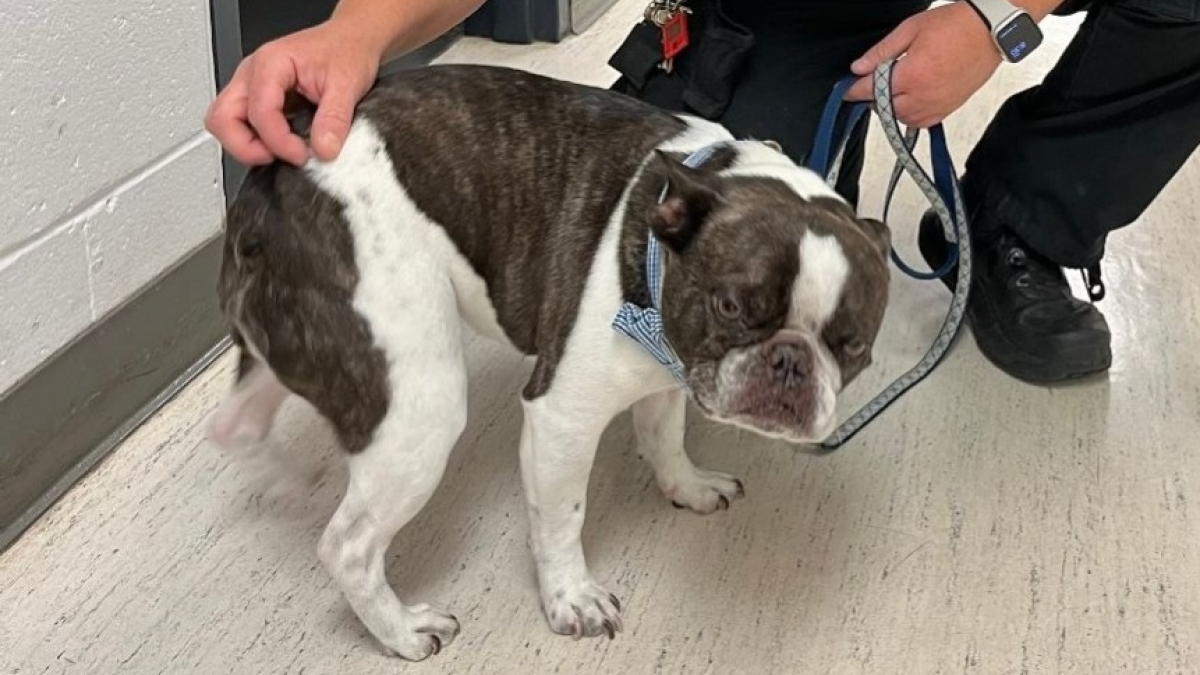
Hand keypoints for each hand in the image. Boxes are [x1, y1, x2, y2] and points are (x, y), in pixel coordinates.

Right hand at [204, 20, 383, 165]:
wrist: (351, 40)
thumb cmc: (345, 51)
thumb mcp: (347, 84)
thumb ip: (335, 119)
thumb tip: (323, 150)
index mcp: (271, 63)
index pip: (258, 113)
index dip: (278, 142)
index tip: (302, 155)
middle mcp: (253, 73)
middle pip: (222, 118)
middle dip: (246, 147)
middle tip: (278, 158)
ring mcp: (251, 85)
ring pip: (224, 122)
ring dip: (247, 144)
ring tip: (281, 152)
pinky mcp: (257, 97)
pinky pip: (240, 123)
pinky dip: (255, 140)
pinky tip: (282, 144)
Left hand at [844, 2, 1001, 127]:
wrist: (990, 29)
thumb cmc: (956, 25)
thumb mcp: (910, 29)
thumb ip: (882, 52)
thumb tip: (859, 67)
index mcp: (911, 74)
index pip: (872, 90)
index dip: (855, 89)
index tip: (847, 90)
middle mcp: (924, 95)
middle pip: (885, 109)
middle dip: (875, 98)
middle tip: (873, 85)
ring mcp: (938, 104)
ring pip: (902, 119)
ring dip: (892, 108)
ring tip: (895, 89)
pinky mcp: (949, 108)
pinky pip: (922, 122)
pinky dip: (911, 115)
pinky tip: (911, 99)